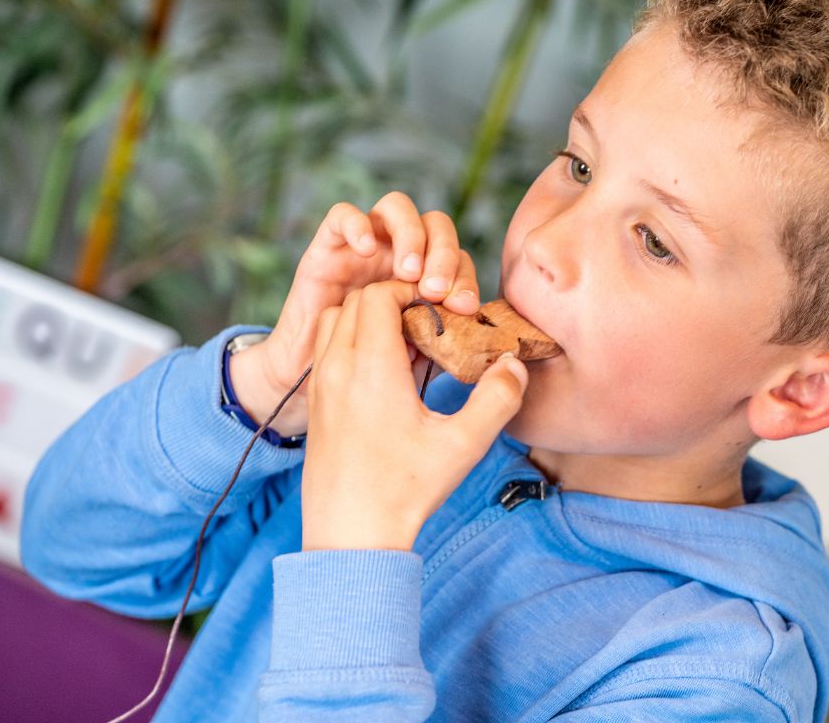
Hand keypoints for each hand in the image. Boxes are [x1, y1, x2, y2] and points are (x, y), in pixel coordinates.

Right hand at [230, 192, 480, 435]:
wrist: (308, 387)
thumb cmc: (365, 376)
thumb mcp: (415, 358)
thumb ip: (445, 340)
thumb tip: (488, 342)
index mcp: (425, 281)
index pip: (458, 260)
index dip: (466, 278)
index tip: (464, 308)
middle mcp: (398, 258)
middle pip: (435, 226)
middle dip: (443, 254)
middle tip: (437, 291)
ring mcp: (364, 249)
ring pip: (397, 208)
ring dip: (411, 236)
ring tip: (408, 273)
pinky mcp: (327, 249)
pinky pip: (342, 215)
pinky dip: (358, 225)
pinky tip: (369, 251)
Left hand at [301, 280, 527, 550]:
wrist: (350, 535)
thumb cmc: (405, 490)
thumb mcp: (463, 445)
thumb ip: (498, 398)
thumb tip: (514, 364)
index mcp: (370, 368)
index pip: (379, 295)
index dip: (410, 293)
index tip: (438, 314)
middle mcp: (337, 369)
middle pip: (356, 302)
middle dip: (392, 302)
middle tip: (426, 327)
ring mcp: (320, 386)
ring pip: (335, 323)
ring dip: (368, 321)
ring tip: (406, 351)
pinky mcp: (315, 405)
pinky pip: (328, 352)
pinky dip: (353, 345)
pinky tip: (386, 380)